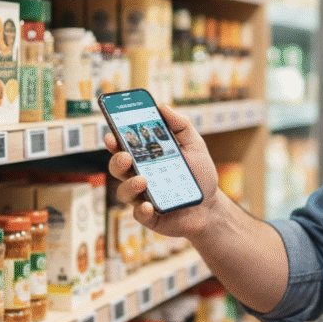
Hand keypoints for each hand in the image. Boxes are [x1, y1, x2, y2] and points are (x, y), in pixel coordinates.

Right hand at [103, 102, 221, 238]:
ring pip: (124, 191)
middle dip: (117, 160)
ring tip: (143, 180)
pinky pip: (140, 214)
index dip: (114, 140)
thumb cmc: (199, 173)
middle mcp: (139, 175)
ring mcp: (142, 196)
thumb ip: (180, 125)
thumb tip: (162, 106)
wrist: (211, 205)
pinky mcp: (150, 215)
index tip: (112, 133)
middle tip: (125, 156)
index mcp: (146, 157)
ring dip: (130, 185)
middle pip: (118, 167)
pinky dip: (142, 210)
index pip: (124, 146)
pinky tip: (149, 205)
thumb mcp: (194, 144)